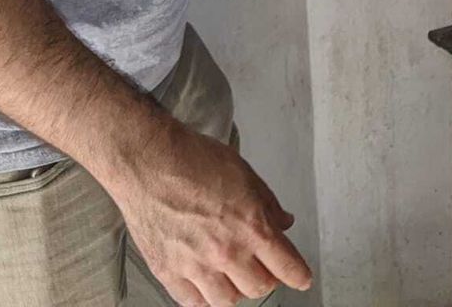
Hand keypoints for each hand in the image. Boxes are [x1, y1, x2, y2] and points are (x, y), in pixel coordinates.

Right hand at [104, 122, 312, 306]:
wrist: (149, 162)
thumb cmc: (194, 160)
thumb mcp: (245, 174)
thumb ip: (268, 204)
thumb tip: (284, 223)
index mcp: (251, 227)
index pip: (286, 266)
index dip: (299, 276)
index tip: (302, 279)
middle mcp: (225, 253)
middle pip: (258, 288)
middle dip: (267, 278)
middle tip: (263, 266)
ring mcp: (195, 266)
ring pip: (226, 301)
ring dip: (236, 290)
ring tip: (234, 275)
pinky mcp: (167, 271)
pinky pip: (192, 302)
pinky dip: (203, 297)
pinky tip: (206, 283)